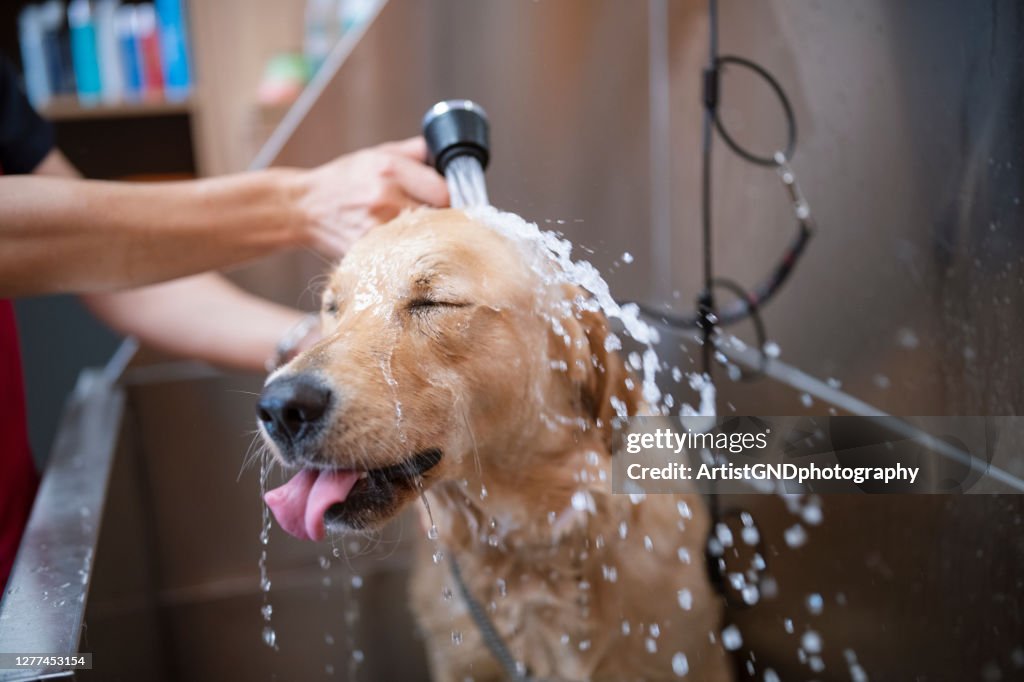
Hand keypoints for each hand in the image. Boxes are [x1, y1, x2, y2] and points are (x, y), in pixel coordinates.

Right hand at [291, 136, 449, 256]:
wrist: (305, 208)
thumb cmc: (344, 180)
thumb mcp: (377, 154)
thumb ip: (415, 152)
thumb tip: (446, 152)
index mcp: (390, 169)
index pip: (444, 191)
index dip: (451, 199)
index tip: (448, 203)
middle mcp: (385, 198)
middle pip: (438, 218)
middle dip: (442, 221)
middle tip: (436, 221)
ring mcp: (376, 228)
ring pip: (423, 240)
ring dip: (427, 239)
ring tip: (417, 234)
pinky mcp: (369, 251)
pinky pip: (403, 255)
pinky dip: (407, 254)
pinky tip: (401, 248)